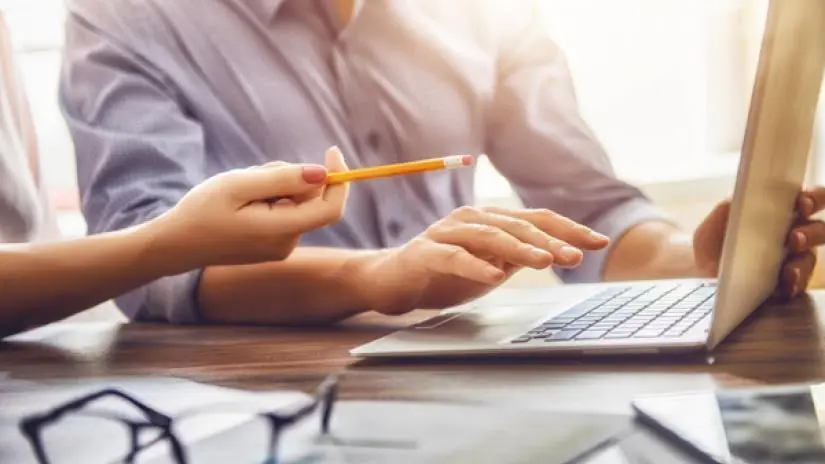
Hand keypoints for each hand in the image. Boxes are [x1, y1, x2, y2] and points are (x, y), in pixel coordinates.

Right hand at [153, 146, 349, 266]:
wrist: (176, 244)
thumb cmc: (202, 211)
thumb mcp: (239, 184)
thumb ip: (282, 178)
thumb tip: (322, 173)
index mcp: (281, 231)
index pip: (331, 208)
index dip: (339, 179)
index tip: (331, 150)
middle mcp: (287, 243)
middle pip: (311, 200)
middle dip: (292, 178)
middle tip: (255, 173)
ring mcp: (280, 247)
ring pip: (296, 203)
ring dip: (277, 187)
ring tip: (241, 189)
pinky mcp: (272, 245)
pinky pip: (284, 212)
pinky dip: (270, 198)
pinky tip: (242, 202)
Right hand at [360, 206, 609, 313]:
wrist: (392, 281)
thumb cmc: (443, 273)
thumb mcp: (489, 266)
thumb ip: (517, 256)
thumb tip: (558, 252)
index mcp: (491, 220)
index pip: (536, 220)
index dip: (569, 229)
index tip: (599, 242)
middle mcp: (471, 219)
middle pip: (518, 225)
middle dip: (551, 240)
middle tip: (577, 256)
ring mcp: (446, 233)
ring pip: (489, 236)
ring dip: (520, 249)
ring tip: (545, 262)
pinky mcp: (425, 252)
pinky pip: (453, 257)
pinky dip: (475, 265)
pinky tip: (494, 276)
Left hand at [694, 187, 824, 298]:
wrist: (696, 273)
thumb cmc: (711, 241)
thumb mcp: (716, 220)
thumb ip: (730, 206)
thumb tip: (743, 197)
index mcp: (780, 212)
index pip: (808, 201)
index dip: (812, 199)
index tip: (802, 203)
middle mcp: (792, 234)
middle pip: (817, 229)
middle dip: (812, 232)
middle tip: (794, 238)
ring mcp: (791, 260)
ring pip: (809, 258)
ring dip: (802, 262)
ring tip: (788, 269)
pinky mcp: (785, 284)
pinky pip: (798, 285)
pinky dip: (793, 285)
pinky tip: (785, 286)